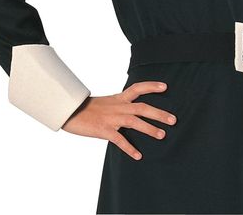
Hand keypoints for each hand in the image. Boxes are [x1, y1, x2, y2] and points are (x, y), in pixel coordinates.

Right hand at [61, 81, 176, 160]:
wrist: (69, 112)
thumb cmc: (88, 108)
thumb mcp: (107, 102)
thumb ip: (120, 105)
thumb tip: (132, 110)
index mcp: (119, 98)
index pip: (138, 88)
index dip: (152, 86)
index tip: (165, 86)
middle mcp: (118, 106)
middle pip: (143, 107)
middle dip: (159, 113)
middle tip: (173, 120)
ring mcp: (112, 118)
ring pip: (135, 122)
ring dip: (150, 129)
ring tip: (162, 135)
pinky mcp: (104, 130)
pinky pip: (119, 140)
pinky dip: (130, 148)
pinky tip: (138, 155)